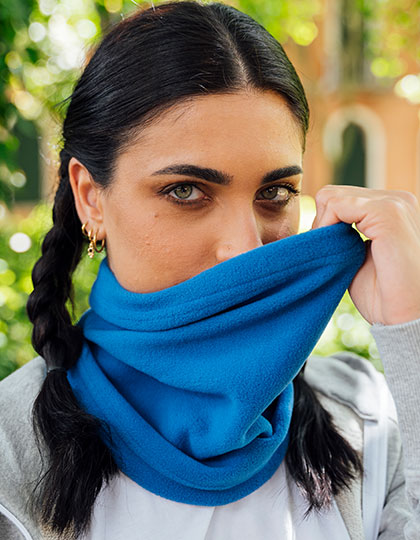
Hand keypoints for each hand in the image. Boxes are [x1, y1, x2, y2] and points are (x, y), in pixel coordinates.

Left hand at [310, 185, 419, 325]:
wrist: (406, 317)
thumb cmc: (383, 295)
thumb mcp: (358, 256)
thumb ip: (343, 236)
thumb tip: (317, 225)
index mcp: (392, 208)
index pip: (341, 199)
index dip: (325, 225)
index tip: (329, 252)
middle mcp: (397, 199)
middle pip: (332, 194)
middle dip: (322, 225)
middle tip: (331, 255)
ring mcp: (394, 203)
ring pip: (330, 197)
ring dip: (323, 228)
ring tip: (337, 255)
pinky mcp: (387, 213)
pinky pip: (335, 205)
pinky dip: (326, 227)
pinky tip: (338, 251)